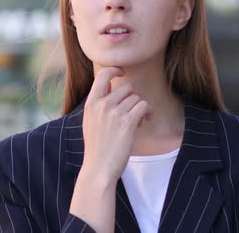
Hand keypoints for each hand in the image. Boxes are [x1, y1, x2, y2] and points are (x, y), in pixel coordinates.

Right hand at [80, 67, 150, 182]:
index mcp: (91, 103)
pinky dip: (147, 113)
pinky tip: (143, 122)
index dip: (115, 70)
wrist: (99, 168)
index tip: (122, 72)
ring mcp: (114, 113)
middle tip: (132, 113)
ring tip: (136, 123)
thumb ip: (100, 105)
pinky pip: (144, 106)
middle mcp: (102, 104)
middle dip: (132, 98)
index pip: (103, 75)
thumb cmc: (97, 148)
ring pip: (136, 98)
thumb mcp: (91, 122)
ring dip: (140, 108)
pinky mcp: (127, 122)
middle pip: (127, 87)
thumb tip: (115, 88)